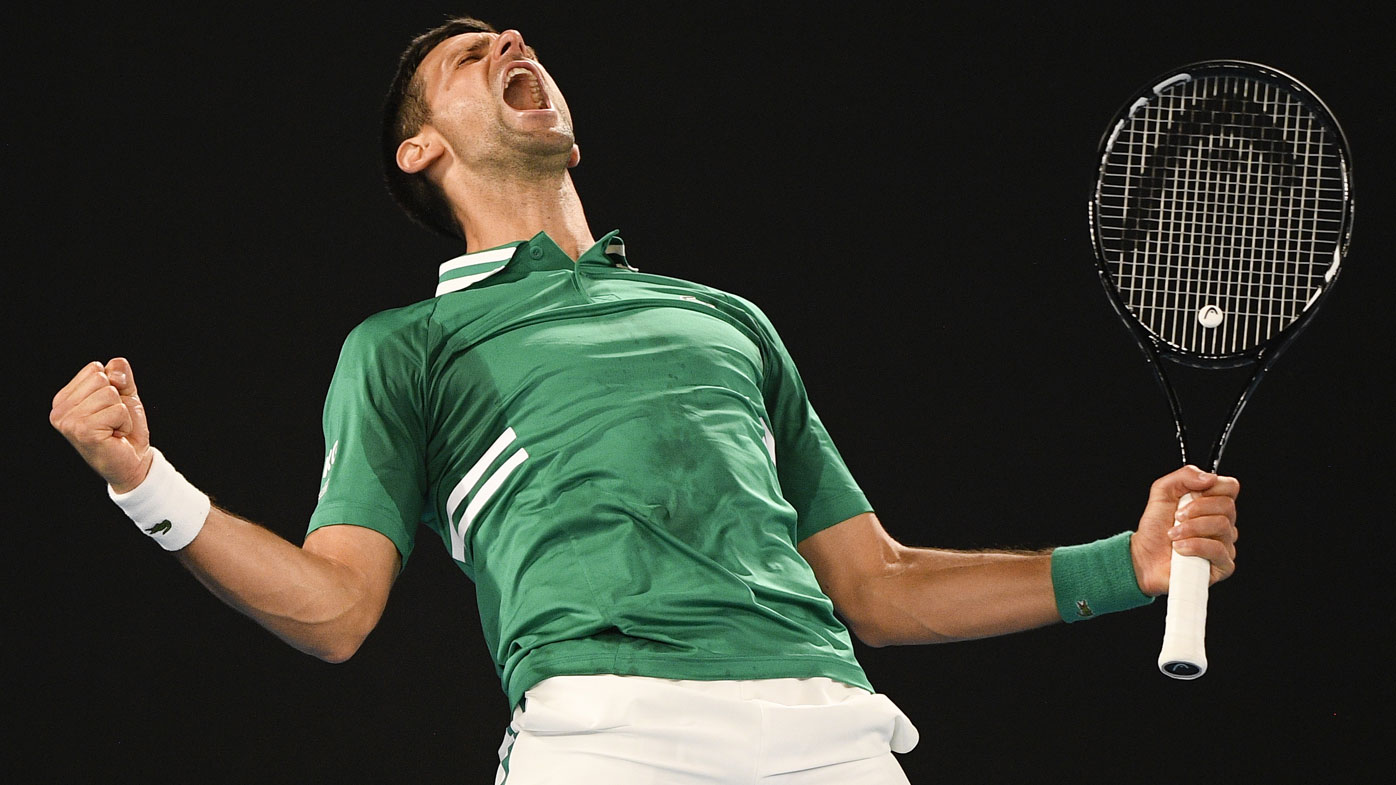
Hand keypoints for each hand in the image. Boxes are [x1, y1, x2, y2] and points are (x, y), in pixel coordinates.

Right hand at [50, 357, 153, 492]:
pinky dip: (125, 423)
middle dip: (117, 399)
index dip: (113, 386)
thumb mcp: (124, 396)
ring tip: (113, 429)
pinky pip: (118, 410)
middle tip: (113, 421)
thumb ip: (120, 375)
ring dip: (121, 413)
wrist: (133, 461)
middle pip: (102, 379)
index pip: (95, 368)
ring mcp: (69, 422)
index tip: (109, 408)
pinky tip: (115, 436)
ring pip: (110, 393)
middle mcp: (60, 410)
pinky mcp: (83, 431)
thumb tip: (115, 364)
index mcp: (65, 398)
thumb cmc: (126, 430)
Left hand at [1129, 466, 1238, 595]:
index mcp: (1213, 504)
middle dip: (1195, 509)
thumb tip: (1209, 478)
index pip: (1230, 487)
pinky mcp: (1223, 565)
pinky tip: (1180, 549)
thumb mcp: (1163, 492)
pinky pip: (1218, 550)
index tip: (1190, 495)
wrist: (1144, 556)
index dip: (1212, 488)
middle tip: (1177, 517)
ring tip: (1174, 535)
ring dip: (1190, 528)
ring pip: (1222, 526)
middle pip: (1227, 506)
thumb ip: (1184, 476)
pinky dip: (1194, 546)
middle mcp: (1223, 523)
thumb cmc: (1156, 527)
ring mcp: (1226, 544)